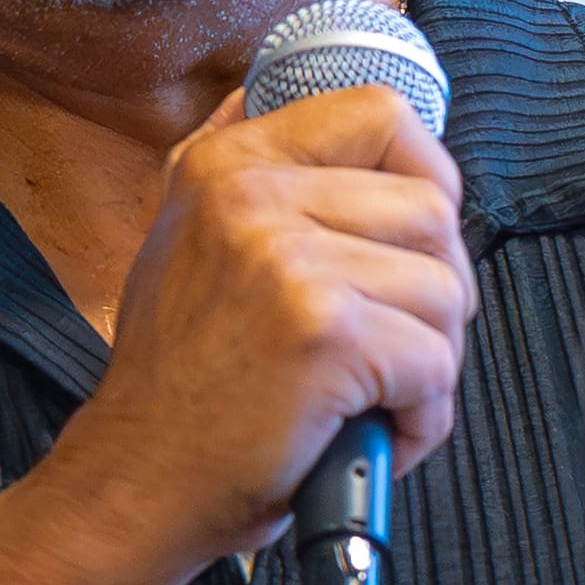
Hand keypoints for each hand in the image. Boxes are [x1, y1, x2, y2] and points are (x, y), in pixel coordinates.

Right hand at [38, 81, 471, 572]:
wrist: (138, 482)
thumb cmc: (179, 384)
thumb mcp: (186, 239)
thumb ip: (247, 168)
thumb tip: (309, 102)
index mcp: (226, 164)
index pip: (380, 111)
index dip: (426, 171)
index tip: (412, 237)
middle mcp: (251, 197)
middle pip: (433, 207)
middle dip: (436, 288)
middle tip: (392, 343)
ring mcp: (289, 262)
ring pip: (447, 290)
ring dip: (431, 360)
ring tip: (375, 396)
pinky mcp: (327, 334)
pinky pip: (436, 363)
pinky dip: (424, 415)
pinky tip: (374, 432)